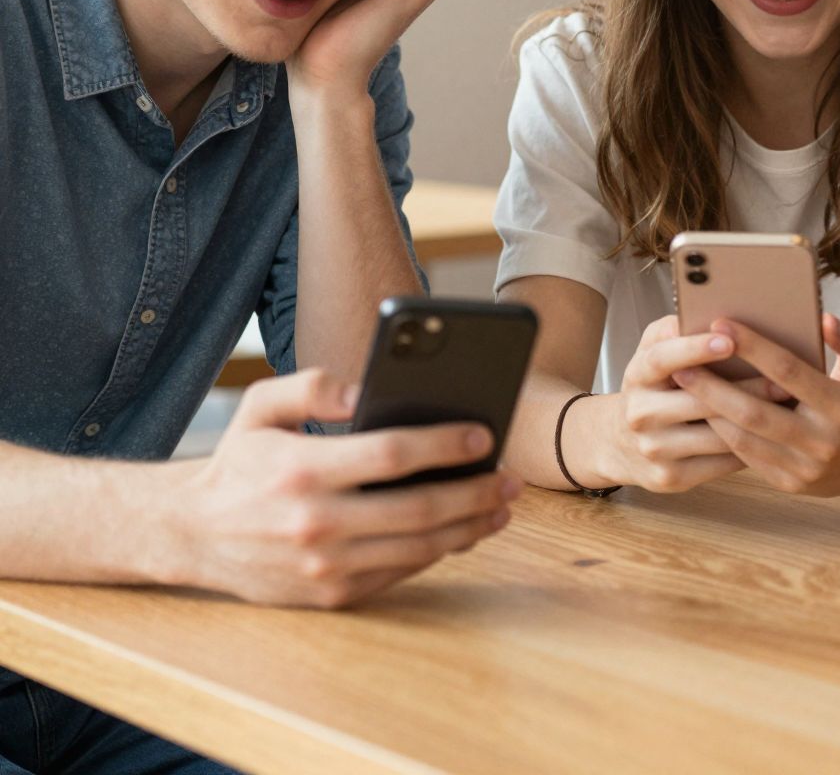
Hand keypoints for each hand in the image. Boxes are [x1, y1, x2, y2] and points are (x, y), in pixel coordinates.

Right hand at [153, 369, 518, 608]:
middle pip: (419, 508)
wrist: (190, 534)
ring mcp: (323, 566)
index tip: (484, 434)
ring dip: (470, 528)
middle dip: (477, 492)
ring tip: (501, 507)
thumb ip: (311, 383)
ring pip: (418, 549)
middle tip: (512, 478)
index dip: (446, 444)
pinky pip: (399, 573)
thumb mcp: (258, 405)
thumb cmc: (239, 462)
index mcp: (303, 469)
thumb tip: (366, 388)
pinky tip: (462, 531)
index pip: (393, 455)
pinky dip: (437, 553)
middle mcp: (315, 523)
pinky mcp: (329, 595)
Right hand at [593, 315, 779, 493]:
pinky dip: (749, 448)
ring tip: (789, 405)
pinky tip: (773, 434)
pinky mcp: (669, 478)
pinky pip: (718, 463)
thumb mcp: (654, 351)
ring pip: (715, 435)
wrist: (618, 443)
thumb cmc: (654, 384)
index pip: (662, 359)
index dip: (694, 349)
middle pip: (698, 402)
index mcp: (637, 374)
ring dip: (755, 421)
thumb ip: (675, 330)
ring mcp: (653, 449)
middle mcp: (639, 414)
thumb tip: (712, 313)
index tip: (729, 339)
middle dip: (746, 389)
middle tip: (785, 379)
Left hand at [677, 316, 839, 497]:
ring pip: (746, 439)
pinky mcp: (792, 484)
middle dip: (713, 387)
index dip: (753, 347)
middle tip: (680, 364)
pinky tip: (706, 412)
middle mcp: (823, 441)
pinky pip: (749, 458)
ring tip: (684, 386)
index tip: (720, 324)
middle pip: (755, 412)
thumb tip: (824, 318)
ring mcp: (806, 468)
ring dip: (711, 412)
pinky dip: (725, 434)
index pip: (788, 372)